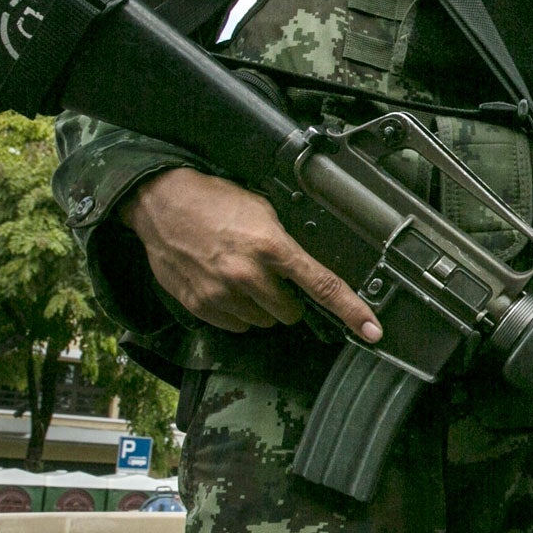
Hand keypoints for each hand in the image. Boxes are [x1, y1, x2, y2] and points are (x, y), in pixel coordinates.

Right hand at [120, 167, 380, 341]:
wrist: (161, 203)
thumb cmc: (214, 201)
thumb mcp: (263, 210)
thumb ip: (287, 243)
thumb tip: (311, 268)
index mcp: (272, 247)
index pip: (323, 286)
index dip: (352, 312)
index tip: (372, 330)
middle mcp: (248, 274)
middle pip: (292, 313)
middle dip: (290, 300)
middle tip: (273, 276)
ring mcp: (222, 293)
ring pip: (264, 322)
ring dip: (262, 306)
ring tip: (243, 276)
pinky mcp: (200, 305)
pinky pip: (236, 325)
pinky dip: (238, 312)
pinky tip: (225, 286)